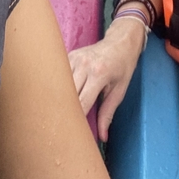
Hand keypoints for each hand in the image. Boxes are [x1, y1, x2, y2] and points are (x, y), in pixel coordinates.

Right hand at [68, 18, 144, 141]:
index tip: (72, 132)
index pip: (82, 102)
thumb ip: (108, 113)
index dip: (76, 119)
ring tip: (55, 113)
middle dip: (64, 111)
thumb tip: (102, 137)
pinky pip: (59, 73)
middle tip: (60, 126)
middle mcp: (84, 65)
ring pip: (59, 83)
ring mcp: (74, 58)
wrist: (121, 41)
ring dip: (58, 98)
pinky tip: (56, 96)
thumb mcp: (120, 90)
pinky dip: (58, 86)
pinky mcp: (69, 55)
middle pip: (67, 93)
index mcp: (99, 74)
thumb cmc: (123, 66)